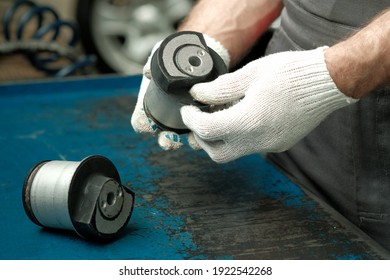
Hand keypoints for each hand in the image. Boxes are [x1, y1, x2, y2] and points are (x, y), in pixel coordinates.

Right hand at [130, 34, 229, 149]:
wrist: (203, 55)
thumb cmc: (177, 58)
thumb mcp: (164, 55)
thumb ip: (154, 62)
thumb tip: (148, 72)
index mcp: (152, 107)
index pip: (142, 123)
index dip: (143, 126)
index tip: (148, 125)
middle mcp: (169, 120)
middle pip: (164, 138)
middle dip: (167, 141)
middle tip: (171, 139)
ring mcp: (190, 122)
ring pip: (187, 139)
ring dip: (189, 142)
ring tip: (193, 139)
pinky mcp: (209, 120)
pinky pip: (210, 133)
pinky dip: (211, 133)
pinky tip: (213, 129)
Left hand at [181, 47, 356, 162]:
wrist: (328, 82)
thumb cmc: (290, 73)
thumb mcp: (250, 74)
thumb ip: (220, 88)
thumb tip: (197, 95)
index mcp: (249, 121)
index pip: (206, 130)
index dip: (191, 119)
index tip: (187, 109)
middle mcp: (259, 141)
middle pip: (217, 153)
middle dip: (202, 139)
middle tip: (198, 118)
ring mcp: (270, 145)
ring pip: (234, 153)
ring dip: (220, 139)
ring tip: (218, 116)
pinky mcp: (279, 144)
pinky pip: (250, 147)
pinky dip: (238, 136)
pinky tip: (241, 118)